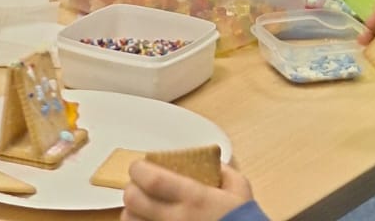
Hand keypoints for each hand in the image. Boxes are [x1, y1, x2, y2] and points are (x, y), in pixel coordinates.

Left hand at [122, 158, 253, 219]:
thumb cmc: (243, 220)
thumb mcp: (240, 189)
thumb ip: (223, 170)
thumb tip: (210, 161)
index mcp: (194, 198)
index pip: (152, 179)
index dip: (138, 169)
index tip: (139, 165)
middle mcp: (177, 219)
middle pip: (134, 200)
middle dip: (131, 189)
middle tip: (138, 185)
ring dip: (132, 211)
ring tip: (141, 206)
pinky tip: (146, 220)